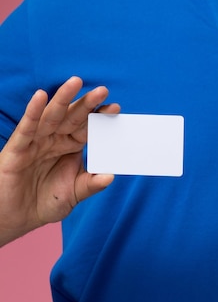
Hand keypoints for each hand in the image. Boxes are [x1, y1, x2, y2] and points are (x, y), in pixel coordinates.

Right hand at [0, 76, 119, 245]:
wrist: (17, 218)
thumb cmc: (45, 202)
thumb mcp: (75, 194)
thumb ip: (91, 185)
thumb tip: (111, 176)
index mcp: (70, 147)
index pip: (87, 128)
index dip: (99, 117)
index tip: (115, 107)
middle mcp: (54, 140)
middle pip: (72, 117)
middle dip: (87, 104)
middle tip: (103, 90)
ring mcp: (36, 142)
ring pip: (51, 116)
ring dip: (63, 98)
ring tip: (76, 82)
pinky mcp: (18, 148)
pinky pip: (27, 128)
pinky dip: (33, 112)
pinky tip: (41, 96)